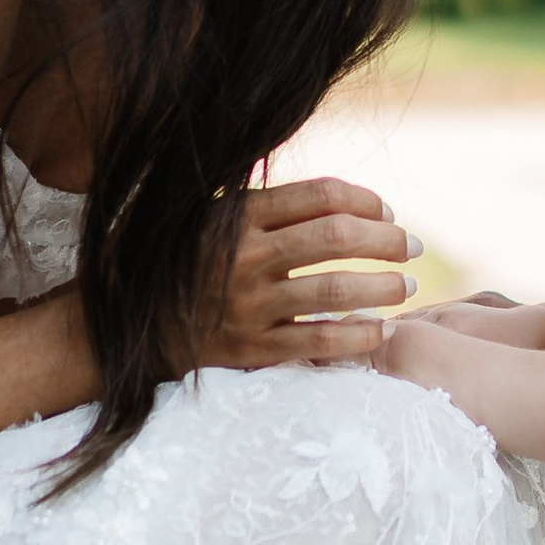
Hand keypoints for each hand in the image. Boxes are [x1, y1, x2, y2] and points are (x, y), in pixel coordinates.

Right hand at [192, 174, 417, 370]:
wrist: (133, 323)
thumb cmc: (191, 262)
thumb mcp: (217, 220)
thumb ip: (272, 209)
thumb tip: (350, 204)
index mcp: (239, 216)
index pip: (322, 196)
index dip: (366, 201)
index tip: (386, 212)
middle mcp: (244, 257)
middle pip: (337, 238)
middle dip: (386, 240)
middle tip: (410, 247)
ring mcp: (248, 305)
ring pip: (336, 290)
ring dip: (385, 286)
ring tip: (406, 285)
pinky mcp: (251, 348)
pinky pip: (320, 341)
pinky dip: (360, 335)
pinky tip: (381, 328)